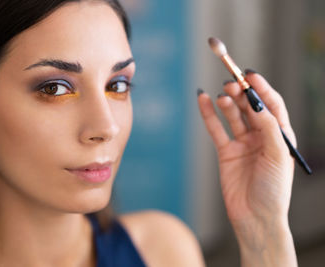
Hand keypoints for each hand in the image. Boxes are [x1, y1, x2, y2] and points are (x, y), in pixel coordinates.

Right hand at [197, 72, 296, 265]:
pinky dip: (209, 114)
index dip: (261, 88)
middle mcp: (261, 136)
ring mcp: (242, 143)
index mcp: (280, 136)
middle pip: (250, 107)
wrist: (255, 217)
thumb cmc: (274, 190)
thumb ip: (267, 127)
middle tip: (231, 83)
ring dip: (227, 103)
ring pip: (233, 115)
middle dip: (241, 93)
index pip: (271, 105)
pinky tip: (204, 100)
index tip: (249, 75)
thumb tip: (257, 102)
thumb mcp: (277, 155)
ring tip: (222, 94)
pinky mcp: (226, 152)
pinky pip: (216, 129)